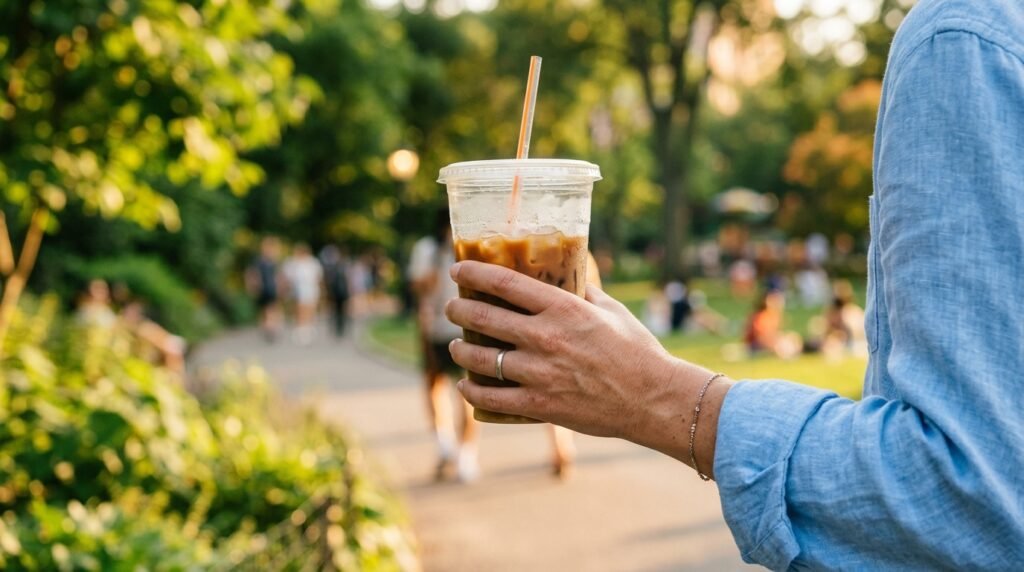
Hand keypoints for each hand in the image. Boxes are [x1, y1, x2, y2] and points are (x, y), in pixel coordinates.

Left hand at [445, 261, 716, 447]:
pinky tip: (467, 384)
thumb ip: (583, 292)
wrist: (652, 399)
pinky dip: (473, 390)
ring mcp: (539, 373)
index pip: (504, 283)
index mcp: (563, 308)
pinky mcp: (539, 405)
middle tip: (453, 308)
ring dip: (460, 351)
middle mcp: (545, 337)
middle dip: (459, 310)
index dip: (473, 274)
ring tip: (456, 347)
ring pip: (480, 359)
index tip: (457, 270)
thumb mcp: (611, 310)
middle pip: (482, 318)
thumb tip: (567, 275)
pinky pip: (492, 398)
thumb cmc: (637, 351)